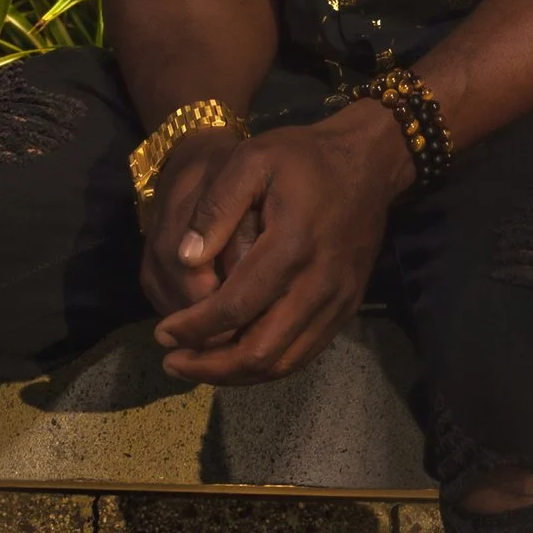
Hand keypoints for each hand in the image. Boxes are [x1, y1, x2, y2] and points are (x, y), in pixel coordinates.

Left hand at [151, 101, 414, 384]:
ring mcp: (338, 301)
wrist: (369, 163)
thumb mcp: (252, 159)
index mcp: (291, 247)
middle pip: (260, 351)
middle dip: (210, 366)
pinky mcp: (347, 307)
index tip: (162, 333)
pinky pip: (305, 352)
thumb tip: (185, 259)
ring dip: (236, 374)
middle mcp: (318, 285)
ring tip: (197, 368)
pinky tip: (237, 358)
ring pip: (284, 362)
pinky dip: (267, 365)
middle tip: (171, 361)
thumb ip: (216, 208)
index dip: (194, 328)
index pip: (235, 307)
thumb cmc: (304, 157)